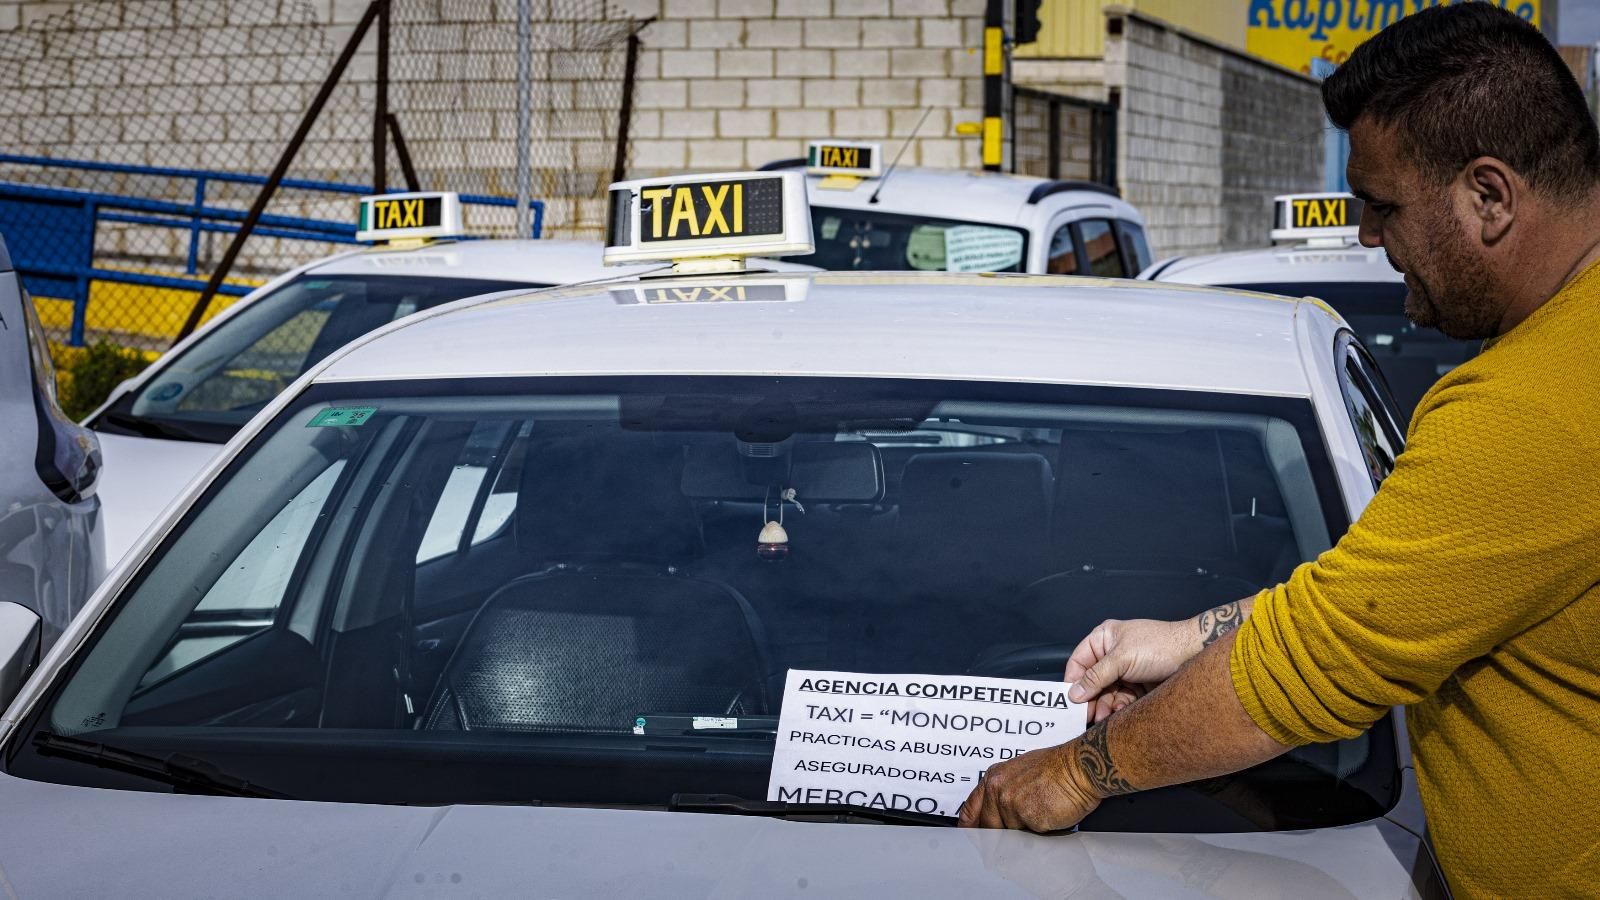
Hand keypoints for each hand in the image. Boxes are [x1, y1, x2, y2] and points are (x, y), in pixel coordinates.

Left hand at [957, 739, 1102, 831]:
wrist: (1080, 766)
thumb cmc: (1059, 768)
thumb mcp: (1021, 773)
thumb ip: (1005, 792)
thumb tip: (1000, 814)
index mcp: (994, 778)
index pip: (971, 809)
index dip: (969, 828)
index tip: (969, 838)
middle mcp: (997, 789)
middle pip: (987, 828)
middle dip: (998, 839)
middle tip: (1011, 839)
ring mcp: (1010, 803)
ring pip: (1010, 835)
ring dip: (1025, 833)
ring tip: (1042, 816)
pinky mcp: (1026, 815)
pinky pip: (1029, 837)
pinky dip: (1040, 834)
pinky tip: (1050, 817)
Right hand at [1065, 617, 1200, 721]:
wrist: (1195, 654)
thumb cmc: (1160, 646)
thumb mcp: (1122, 659)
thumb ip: (1096, 677)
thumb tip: (1074, 693)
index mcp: (1104, 638)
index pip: (1079, 661)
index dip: (1073, 681)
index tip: (1070, 701)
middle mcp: (1113, 654)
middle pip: (1092, 681)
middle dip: (1091, 698)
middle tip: (1086, 716)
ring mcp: (1126, 670)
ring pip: (1107, 693)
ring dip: (1105, 706)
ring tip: (1104, 717)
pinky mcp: (1139, 685)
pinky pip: (1122, 699)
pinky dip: (1119, 707)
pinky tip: (1119, 713)